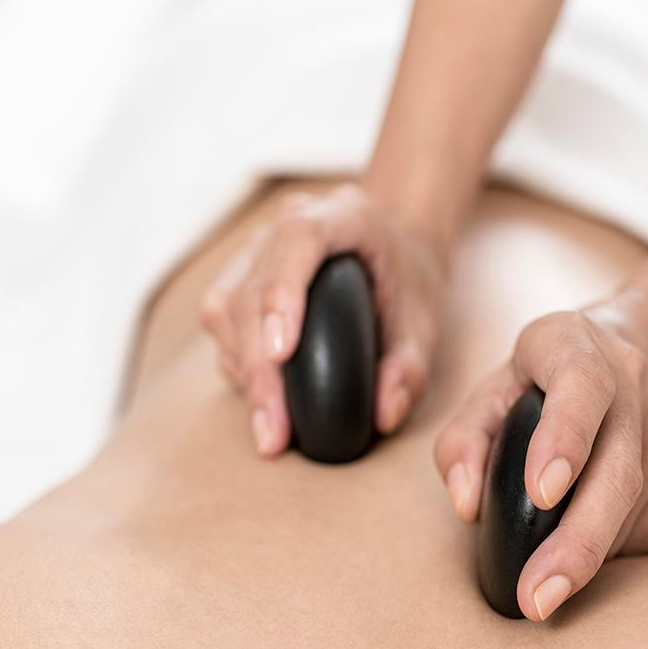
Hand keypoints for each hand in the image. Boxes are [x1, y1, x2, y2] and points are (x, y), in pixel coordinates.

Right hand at [200, 183, 447, 455]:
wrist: (395, 242)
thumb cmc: (409, 277)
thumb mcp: (425, 320)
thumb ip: (411, 367)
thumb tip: (385, 414)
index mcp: (341, 217)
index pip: (297, 241)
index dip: (282, 294)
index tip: (279, 353)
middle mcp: (286, 225)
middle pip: (251, 290)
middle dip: (258, 368)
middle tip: (272, 431)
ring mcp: (256, 250)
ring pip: (225, 308)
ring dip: (243, 372)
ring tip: (270, 426)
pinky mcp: (239, 277)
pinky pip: (222, 321)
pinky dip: (238, 364)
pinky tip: (264, 399)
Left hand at [434, 299, 647, 620]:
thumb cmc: (547, 379)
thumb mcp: (495, 389)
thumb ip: (464, 441)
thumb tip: (466, 504)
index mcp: (573, 344)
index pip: (580, 385)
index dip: (563, 439)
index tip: (541, 494)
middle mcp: (633, 377)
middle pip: (616, 470)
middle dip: (576, 543)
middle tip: (537, 598)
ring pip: (633, 509)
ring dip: (586, 556)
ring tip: (546, 580)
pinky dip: (613, 549)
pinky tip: (587, 542)